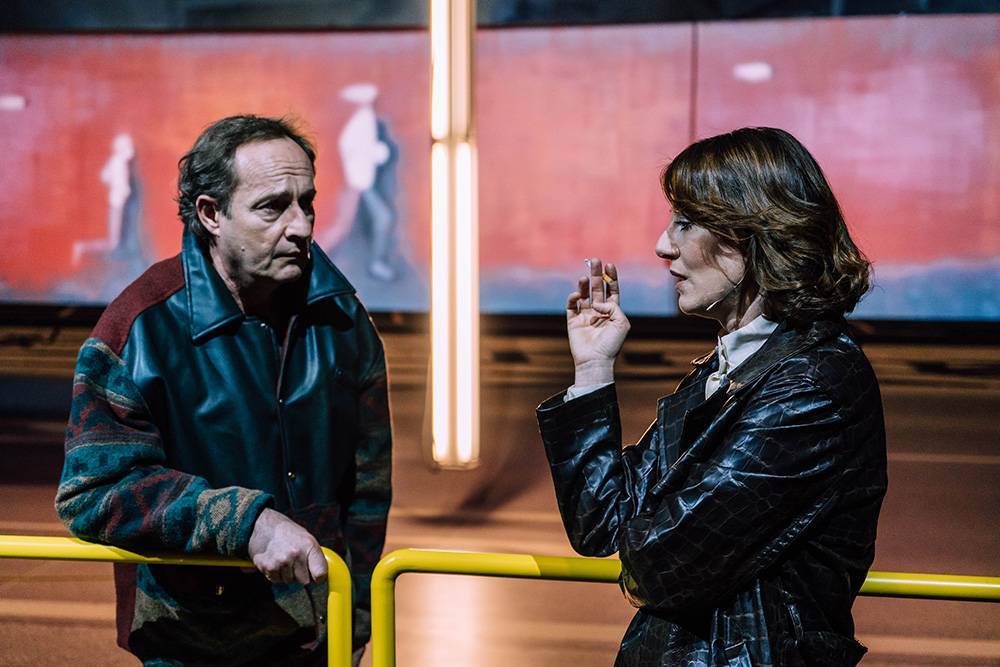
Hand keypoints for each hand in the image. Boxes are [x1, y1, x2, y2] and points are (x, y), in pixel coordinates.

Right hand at [248, 508, 327, 584]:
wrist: (264, 526)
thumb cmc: (290, 534)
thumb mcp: (307, 539)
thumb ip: (315, 557)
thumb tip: (322, 577)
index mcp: (309, 545)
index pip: (321, 573)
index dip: (319, 577)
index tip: (316, 576)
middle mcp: (295, 554)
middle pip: (304, 581)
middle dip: (301, 575)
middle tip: (295, 563)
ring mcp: (281, 561)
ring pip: (289, 581)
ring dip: (287, 575)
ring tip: (284, 560)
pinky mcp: (268, 567)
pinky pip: (276, 580)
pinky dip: (276, 574)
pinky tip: (275, 562)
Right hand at [566, 258, 629, 385]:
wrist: (595, 361)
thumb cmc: (611, 344)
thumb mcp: (622, 323)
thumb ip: (613, 307)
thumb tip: (597, 302)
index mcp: (612, 312)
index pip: (611, 290)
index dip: (611, 277)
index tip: (609, 265)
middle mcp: (598, 311)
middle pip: (597, 288)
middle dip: (596, 274)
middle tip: (594, 260)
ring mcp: (585, 316)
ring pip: (583, 295)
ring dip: (583, 285)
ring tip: (584, 277)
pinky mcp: (573, 321)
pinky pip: (571, 306)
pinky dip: (573, 298)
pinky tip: (577, 295)